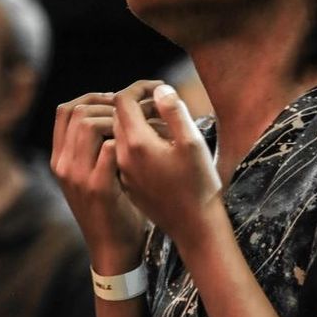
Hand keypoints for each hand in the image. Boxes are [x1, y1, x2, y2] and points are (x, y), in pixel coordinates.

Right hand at [51, 91, 146, 271]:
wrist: (112, 248)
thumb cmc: (110, 206)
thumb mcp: (90, 175)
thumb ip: (90, 148)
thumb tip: (108, 111)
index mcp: (60, 159)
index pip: (64, 110)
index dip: (91, 98)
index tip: (114, 100)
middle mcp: (63, 165)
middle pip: (77, 112)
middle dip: (108, 105)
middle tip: (131, 111)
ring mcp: (78, 177)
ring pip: (89, 125)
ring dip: (117, 119)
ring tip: (135, 127)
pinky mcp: (99, 189)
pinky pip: (109, 149)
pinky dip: (126, 141)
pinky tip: (140, 146)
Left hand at [113, 82, 221, 250]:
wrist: (194, 228)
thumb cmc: (199, 185)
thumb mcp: (193, 143)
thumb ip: (174, 112)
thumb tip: (159, 90)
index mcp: (136, 143)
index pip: (123, 101)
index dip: (140, 88)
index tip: (159, 88)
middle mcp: (122, 156)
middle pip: (117, 116)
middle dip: (138, 103)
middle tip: (163, 104)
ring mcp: (123, 172)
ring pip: (119, 134)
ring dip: (137, 122)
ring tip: (165, 124)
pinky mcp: (127, 184)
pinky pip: (124, 153)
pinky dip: (136, 141)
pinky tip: (160, 146)